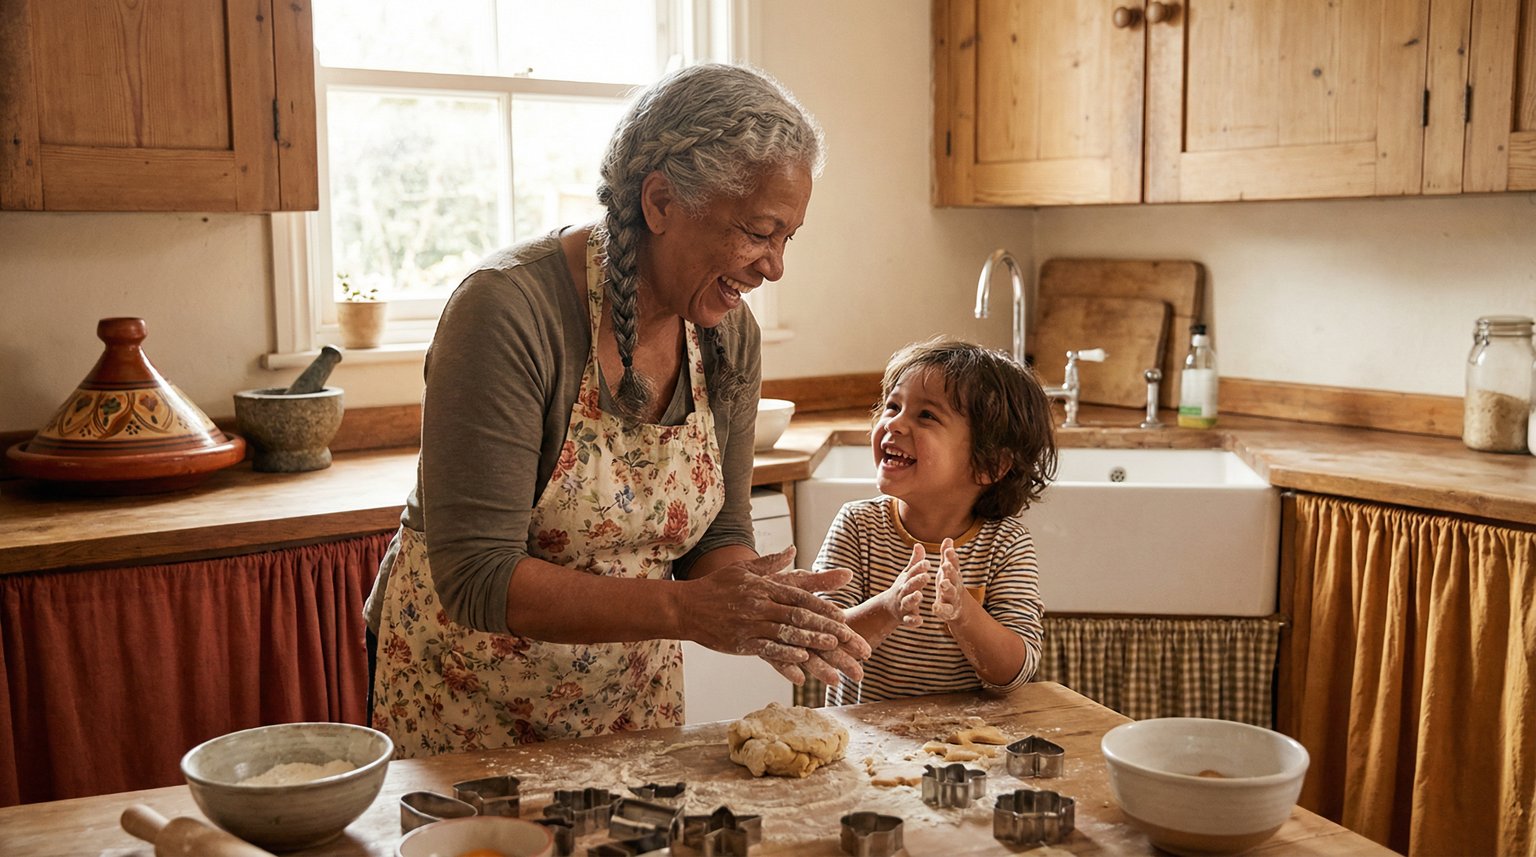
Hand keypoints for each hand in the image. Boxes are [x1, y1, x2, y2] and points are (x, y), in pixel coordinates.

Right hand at [685, 546, 868, 684]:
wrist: (685, 606)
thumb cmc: (717, 586)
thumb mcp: (744, 569)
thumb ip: (771, 562)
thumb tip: (793, 549)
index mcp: (764, 586)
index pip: (799, 596)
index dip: (822, 606)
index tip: (842, 616)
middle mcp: (760, 604)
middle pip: (799, 616)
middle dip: (826, 628)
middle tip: (849, 639)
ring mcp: (750, 624)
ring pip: (787, 633)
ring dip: (812, 641)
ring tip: (833, 649)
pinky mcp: (740, 642)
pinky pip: (767, 650)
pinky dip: (785, 656)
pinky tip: (802, 662)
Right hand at [873, 543, 929, 629]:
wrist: (889, 608)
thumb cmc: (902, 588)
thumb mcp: (907, 575)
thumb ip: (915, 562)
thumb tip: (919, 544)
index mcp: (906, 581)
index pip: (913, 573)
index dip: (919, 568)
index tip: (928, 563)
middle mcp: (903, 592)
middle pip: (910, 586)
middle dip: (917, 581)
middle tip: (927, 576)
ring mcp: (903, 605)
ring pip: (908, 602)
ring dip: (913, 599)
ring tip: (919, 595)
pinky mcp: (905, 618)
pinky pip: (909, 620)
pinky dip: (913, 621)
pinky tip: (920, 621)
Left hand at [931, 538, 963, 621]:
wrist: (959, 607)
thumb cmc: (950, 583)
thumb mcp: (948, 570)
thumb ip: (947, 557)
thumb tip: (948, 539)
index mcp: (953, 574)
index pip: (954, 564)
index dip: (952, 557)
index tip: (948, 550)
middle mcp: (955, 585)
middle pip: (954, 577)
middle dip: (950, 571)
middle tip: (945, 565)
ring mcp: (952, 598)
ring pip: (951, 592)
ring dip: (948, 588)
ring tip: (943, 584)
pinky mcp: (948, 611)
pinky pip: (945, 610)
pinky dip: (940, 609)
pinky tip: (935, 607)